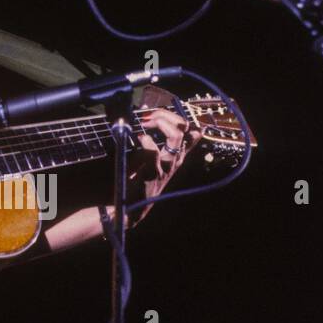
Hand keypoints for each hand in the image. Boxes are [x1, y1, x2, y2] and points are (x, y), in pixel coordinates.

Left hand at [128, 106, 201, 220]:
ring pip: (176, 137)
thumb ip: (152, 141)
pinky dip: (146, 141)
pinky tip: (139, 138)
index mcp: (177, 156)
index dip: (175, 117)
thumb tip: (147, 116)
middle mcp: (175, 160)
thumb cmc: (139, 180)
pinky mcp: (152, 174)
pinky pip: (153, 153)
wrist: (130, 208)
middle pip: (184, 127)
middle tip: (148, 117)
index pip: (191, 131)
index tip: (157, 115)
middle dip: (166, 115)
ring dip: (160, 124)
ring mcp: (166, 167)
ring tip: (145, 123)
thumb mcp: (150, 159)